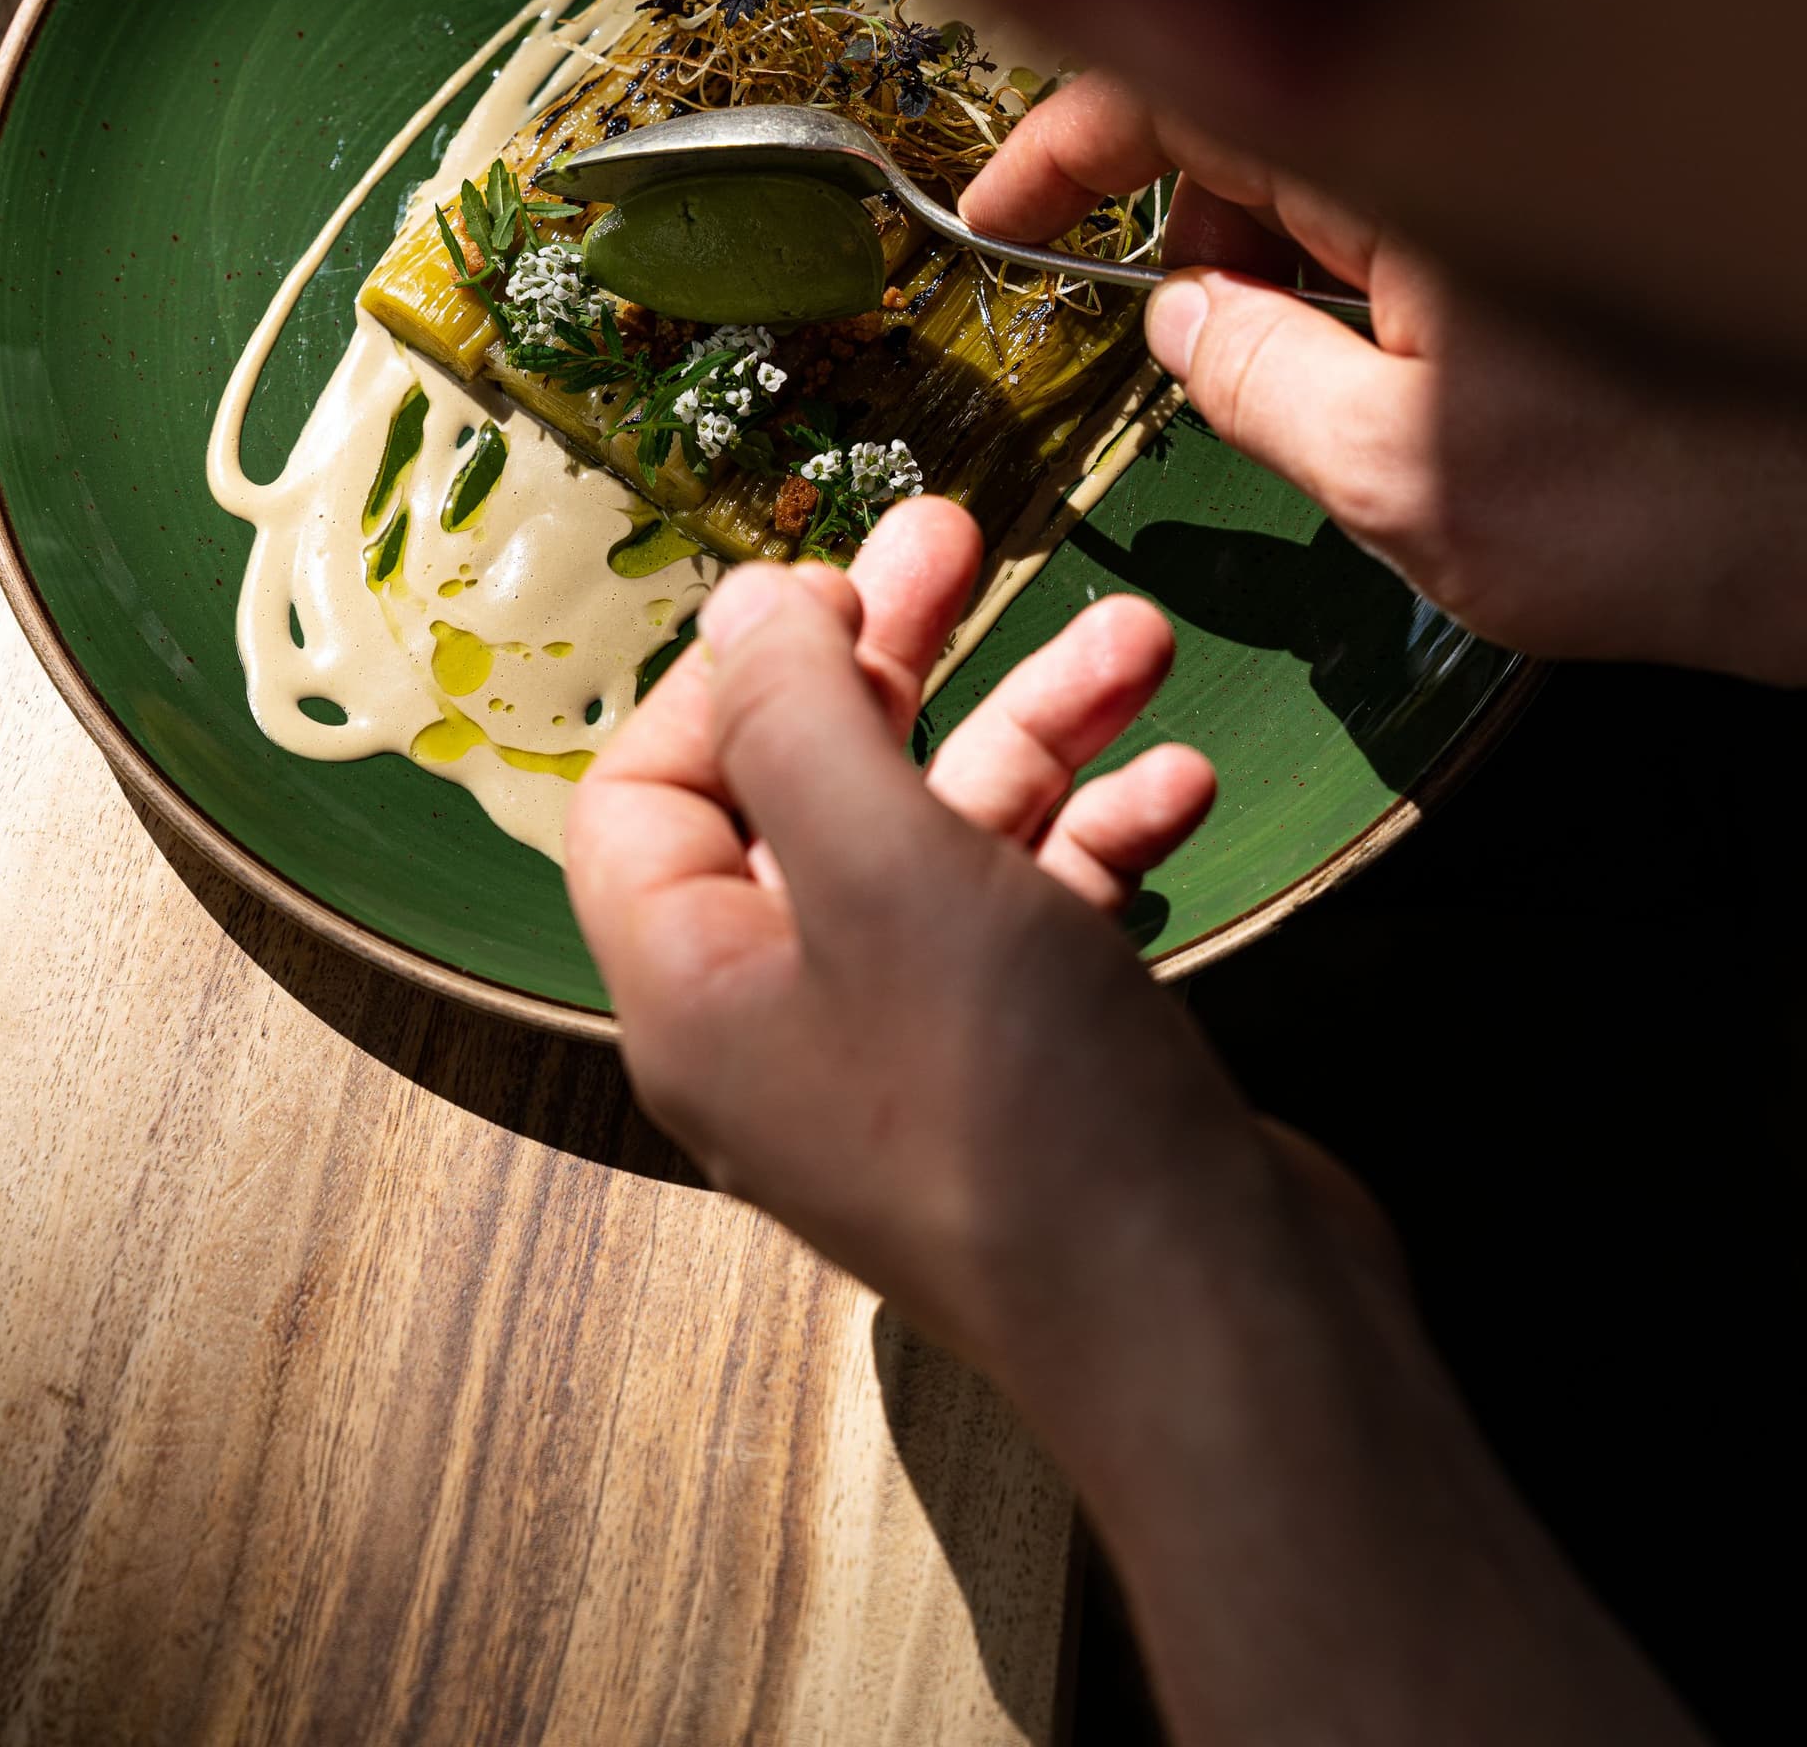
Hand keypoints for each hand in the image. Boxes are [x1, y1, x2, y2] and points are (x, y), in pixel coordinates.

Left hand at [567, 497, 1237, 1378]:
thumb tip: (740, 607)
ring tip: (1138, 635)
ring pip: (949, 836)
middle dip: (899, 656)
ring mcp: (918, 1050)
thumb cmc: (1017, 1098)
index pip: (645, 793)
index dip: (727, 675)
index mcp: (699, 986)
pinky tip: (1177, 783)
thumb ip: (797, 715)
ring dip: (1038, 724)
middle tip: (968, 534)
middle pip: (811, 789)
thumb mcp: (882, 863)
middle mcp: (791, 1018)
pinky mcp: (1036, 1066)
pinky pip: (1040, 913)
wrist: (1214, 1326)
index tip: (830, 585)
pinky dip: (1101, 835)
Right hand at [968, 72, 1806, 682]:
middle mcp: (1465, 135)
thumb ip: (1250, 382)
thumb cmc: (1670, 507)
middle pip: (1259, 117)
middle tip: (1182, 348)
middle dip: (1189, 226)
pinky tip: (1395, 381)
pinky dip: (1369, 283)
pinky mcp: (1571, 226)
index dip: (1071, 145)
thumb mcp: (1398, 480)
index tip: (999, 220)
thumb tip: (1175, 318)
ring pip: (1340, 171)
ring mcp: (1521, 179)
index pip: (1190, 89)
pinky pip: (1421, 216)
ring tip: (1309, 391)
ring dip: (1282, 263)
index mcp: (1406, 157)